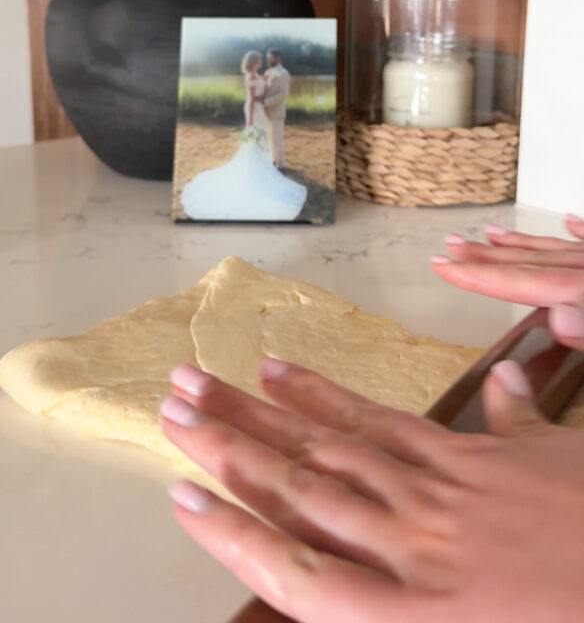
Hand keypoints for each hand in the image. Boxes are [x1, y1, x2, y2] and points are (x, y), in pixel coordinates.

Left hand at [161, 359, 583, 622]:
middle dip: (245, 413)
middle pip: (313, 446)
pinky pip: (307, 570)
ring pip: (299, 487)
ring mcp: (405, 542)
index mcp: (454, 460)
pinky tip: (195, 507)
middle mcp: (416, 492)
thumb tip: (505, 379)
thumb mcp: (565, 457)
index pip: (363, 420)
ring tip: (179, 416)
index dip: (310, 393)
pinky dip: (245, 539)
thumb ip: (520, 421)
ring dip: (232, 449)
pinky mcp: (406, 606)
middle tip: (188, 381)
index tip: (266, 369)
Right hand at [431, 213, 583, 350]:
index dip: (480, 276)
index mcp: (583, 288)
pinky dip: (576, 232)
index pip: (523, 282)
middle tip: (452, 244)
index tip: (443, 266)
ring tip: (491, 233)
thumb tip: (560, 320)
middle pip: (531, 261)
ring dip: (520, 244)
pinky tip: (568, 222)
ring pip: (556, 249)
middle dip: (486, 256)